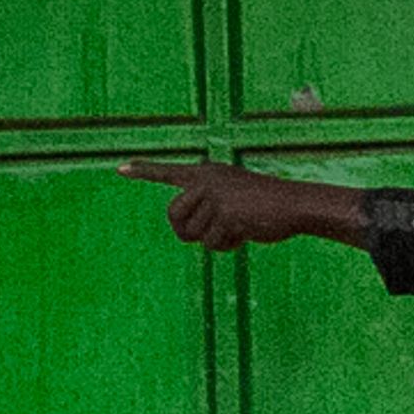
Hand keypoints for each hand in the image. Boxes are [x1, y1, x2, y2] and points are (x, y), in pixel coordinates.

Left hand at [125, 158, 344, 247]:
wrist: (294, 205)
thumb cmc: (266, 205)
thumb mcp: (232, 198)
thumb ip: (206, 207)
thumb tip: (184, 233)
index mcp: (206, 173)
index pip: (168, 172)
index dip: (143, 172)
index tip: (120, 168)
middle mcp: (205, 181)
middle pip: (173, 216)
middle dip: (186, 232)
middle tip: (209, 233)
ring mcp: (215, 197)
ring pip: (194, 234)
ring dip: (213, 239)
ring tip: (237, 227)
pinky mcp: (225, 215)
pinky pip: (212, 244)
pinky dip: (227, 246)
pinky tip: (245, 233)